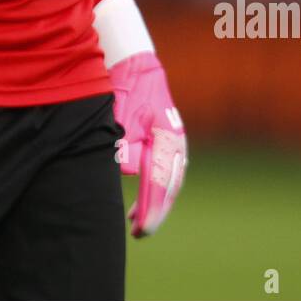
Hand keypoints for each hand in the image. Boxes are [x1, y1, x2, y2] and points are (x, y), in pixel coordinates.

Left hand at [110, 50, 187, 237]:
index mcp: (167, 139)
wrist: (140, 68)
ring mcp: (177, 146)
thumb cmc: (129, 90)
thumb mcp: (123, 112)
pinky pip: (167, 176)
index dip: (151, 210)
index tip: (141, 229)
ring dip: (155, 205)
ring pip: (169, 185)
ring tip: (135, 222)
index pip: (160, 184)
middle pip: (168, 189)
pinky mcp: (171, 145)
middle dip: (154, 213)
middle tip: (138, 233)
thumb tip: (129, 172)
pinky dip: (157, 192)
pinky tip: (142, 201)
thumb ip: (125, 141)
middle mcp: (177, 146)